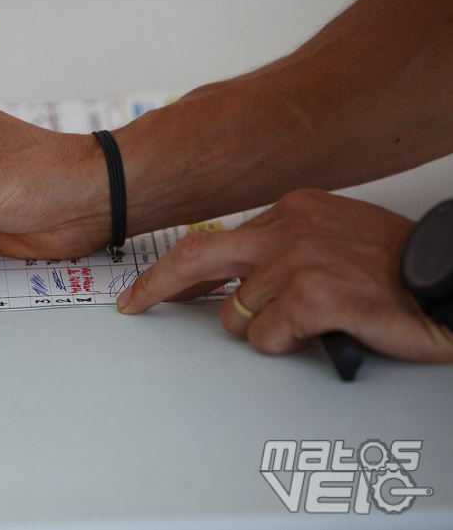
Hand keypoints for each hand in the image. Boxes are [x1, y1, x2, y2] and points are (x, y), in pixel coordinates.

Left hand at [117, 189, 452, 362]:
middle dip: (157, 284)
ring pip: (236, 313)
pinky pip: (266, 336)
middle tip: (134, 304)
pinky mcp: (314, 295)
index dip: (179, 270)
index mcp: (292, 209)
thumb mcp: (332, 238)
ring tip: (307, 326)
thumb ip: (282, 250)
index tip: (153, 285)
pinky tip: (317, 335)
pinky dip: (285, 346)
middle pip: (197, 256)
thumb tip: (234, 282)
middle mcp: (289, 228)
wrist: (448, 282)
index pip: (214, 240)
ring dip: (263, 332)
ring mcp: (299, 259)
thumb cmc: (396, 269)